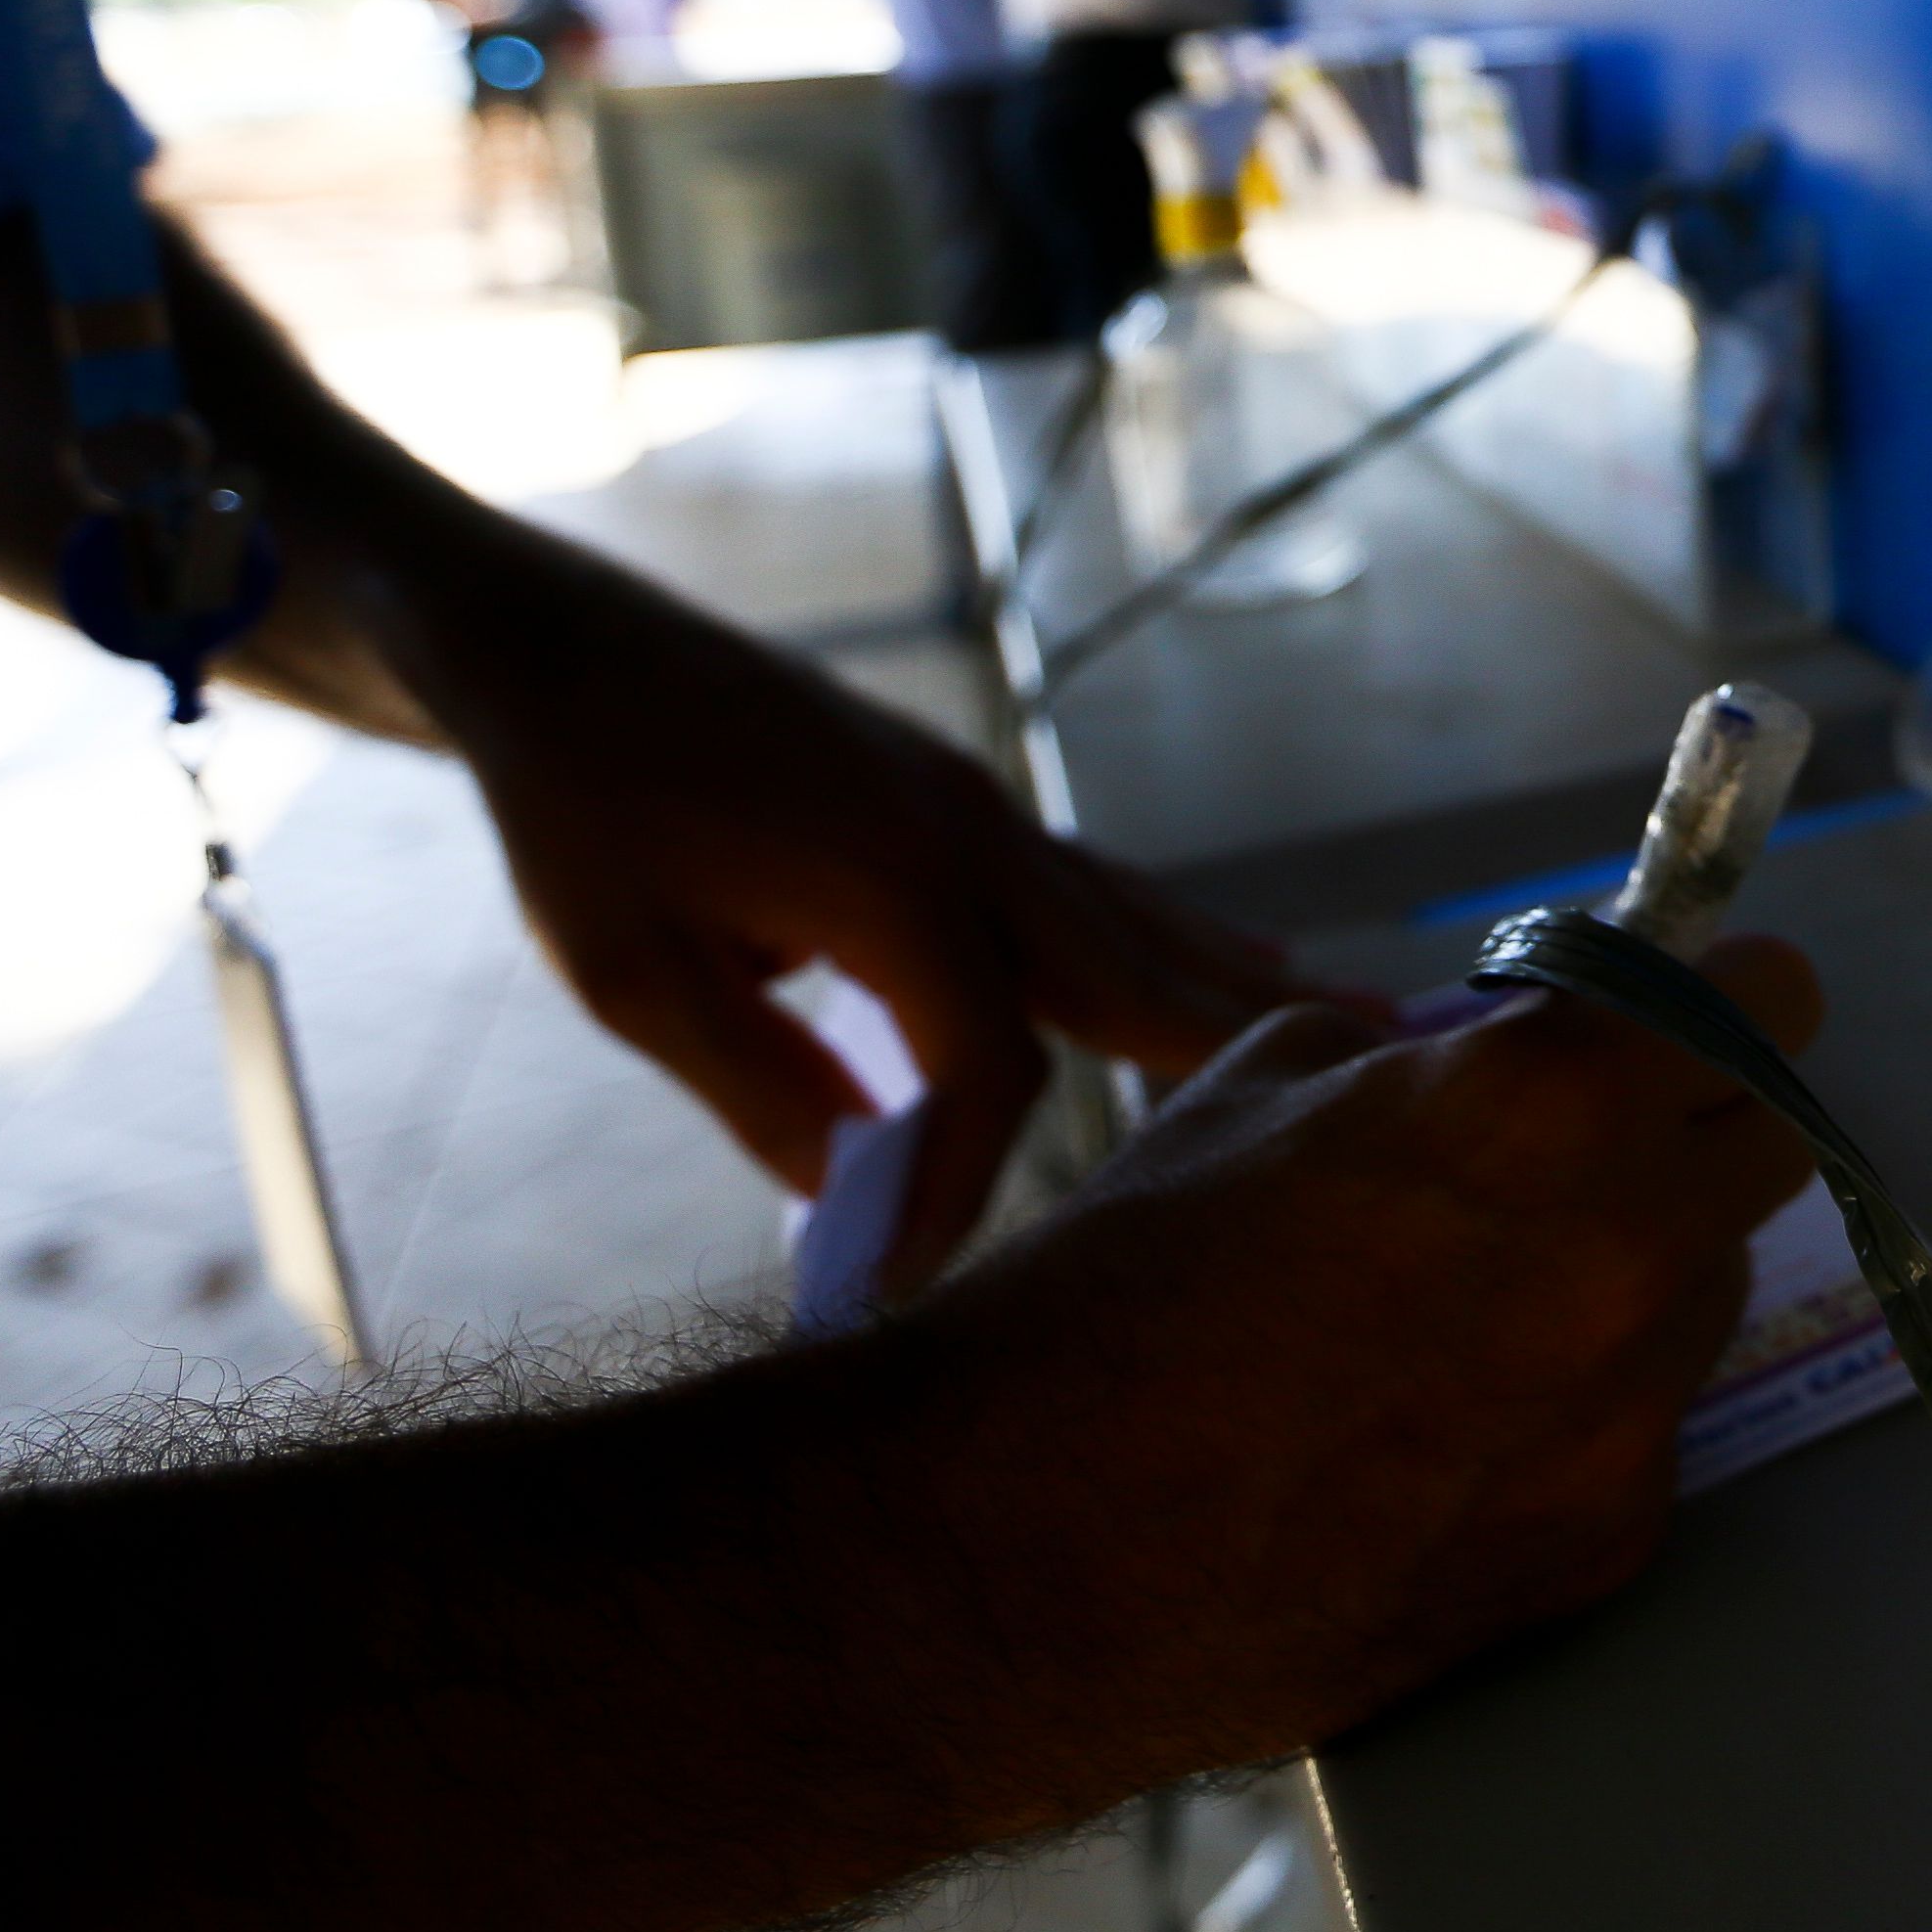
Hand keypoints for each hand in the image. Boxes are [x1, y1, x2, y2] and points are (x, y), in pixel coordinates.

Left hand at [397, 545, 1332, 1288]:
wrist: (555, 648)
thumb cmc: (579, 811)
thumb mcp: (632, 973)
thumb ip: (760, 1083)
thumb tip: (855, 1194)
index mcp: (894, 883)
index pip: (989, 1072)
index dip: (961, 1188)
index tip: (895, 1284)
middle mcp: (969, 839)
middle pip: (1138, 975)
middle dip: (1248, 1059)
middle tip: (1375, 1125)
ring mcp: (977, 810)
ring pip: (1140, 921)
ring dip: (1245, 993)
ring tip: (1376, 1037)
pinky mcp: (958, 803)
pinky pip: (1100, 885)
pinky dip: (1182, 935)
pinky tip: (1246, 963)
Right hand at [900, 936, 1829, 1785]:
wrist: (1031, 1548)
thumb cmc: (1121, 1285)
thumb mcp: (1260, 1087)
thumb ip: (1432, 1062)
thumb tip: (1503, 1055)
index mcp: (1551, 1103)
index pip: (1769, 1004)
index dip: (1725, 996)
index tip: (1685, 1010)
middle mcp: (1629, 1254)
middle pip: (1771, 1145)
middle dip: (1697, 1123)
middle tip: (1591, 1145)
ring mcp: (1631, 1415)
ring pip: (1703, 1298)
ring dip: (1630, 1278)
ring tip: (1469, 1315)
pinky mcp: (1606, 1546)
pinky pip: (1637, 1436)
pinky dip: (1571, 1418)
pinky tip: (1437, 1439)